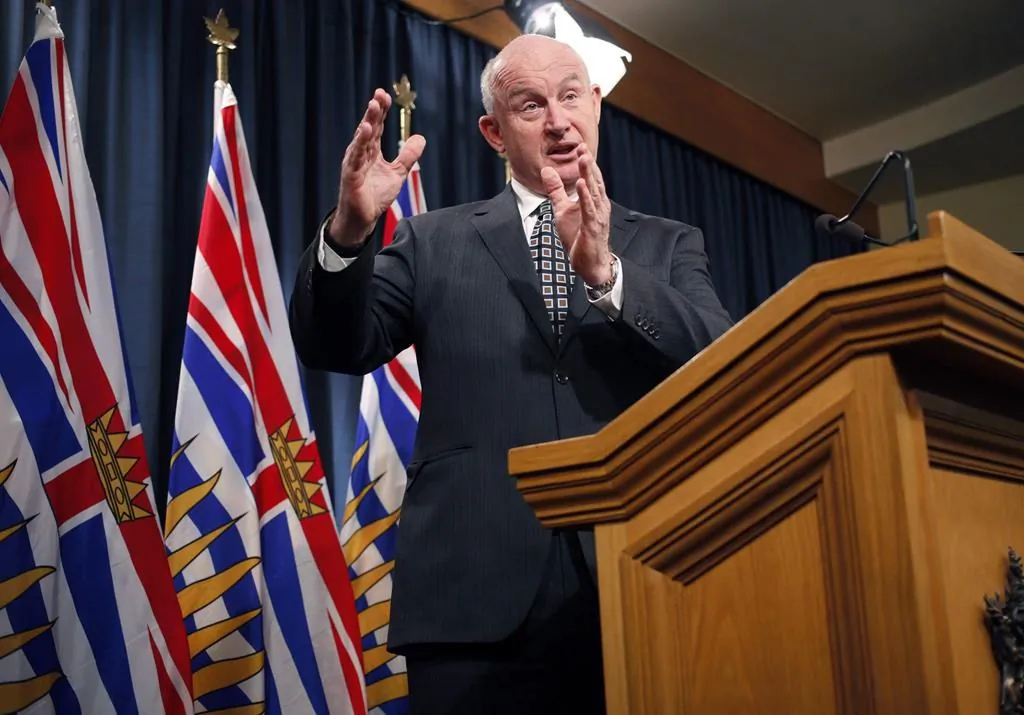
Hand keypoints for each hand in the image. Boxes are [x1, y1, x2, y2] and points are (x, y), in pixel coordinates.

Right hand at [329, 88, 425, 247]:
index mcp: (372, 150)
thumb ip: (408, 156)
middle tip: (380, 94)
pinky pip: (356, 156)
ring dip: (367, 121)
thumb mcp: (398, 173)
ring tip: (373, 106)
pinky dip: (360, 143)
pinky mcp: (351, 174)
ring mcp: (355, 162)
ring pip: (362, 138)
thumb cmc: (375, 195)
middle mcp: (362, 153)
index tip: (385, 95)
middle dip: (374, 110)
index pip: (377, 126)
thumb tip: (421, 138)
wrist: (363, 218)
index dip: (381, 111)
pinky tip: (365, 130)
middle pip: (369, 127)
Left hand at [540, 144, 613, 285]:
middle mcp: (599, 205)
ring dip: (588, 175)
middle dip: (588, 164)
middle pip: (593, 180)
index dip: (585, 162)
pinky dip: (585, 196)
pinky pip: (589, 209)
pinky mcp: (593, 227)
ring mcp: (597, 216)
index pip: (590, 177)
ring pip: (593, 192)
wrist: (590, 263)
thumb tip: (546, 171)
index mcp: (593, 200)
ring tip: (583, 159)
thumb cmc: (579, 237)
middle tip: (582, 147)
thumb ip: (556, 191)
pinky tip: (581, 185)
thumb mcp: (562, 210)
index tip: (579, 146)